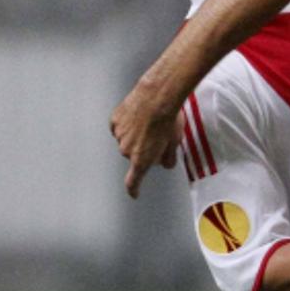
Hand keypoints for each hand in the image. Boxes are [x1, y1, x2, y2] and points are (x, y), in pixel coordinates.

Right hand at [110, 81, 183, 198]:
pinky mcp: (115, 120)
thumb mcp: (174, 143)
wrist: (157, 96)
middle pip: (134, 155)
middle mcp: (126, 150)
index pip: (133, 181)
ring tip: (150, 121)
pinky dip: (128, 124)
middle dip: (143, 149)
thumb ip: (168, 157)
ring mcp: (119, 135)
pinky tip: (139, 116)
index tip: (134, 194)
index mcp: (141, 160)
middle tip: (158, 136)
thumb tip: (166, 163)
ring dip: (135, 135)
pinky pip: (120, 127)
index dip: (134, 189)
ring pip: (126, 140)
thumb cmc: (168, 120)